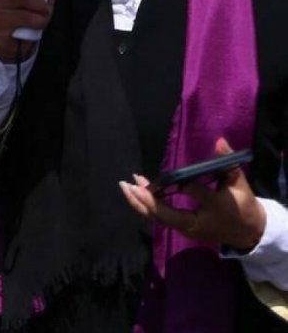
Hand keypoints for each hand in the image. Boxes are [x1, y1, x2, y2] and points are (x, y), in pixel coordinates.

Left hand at [120, 138, 267, 251]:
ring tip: (125, 186)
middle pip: (166, 215)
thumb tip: (220, 140)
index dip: (189, 186)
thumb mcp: (240, 185)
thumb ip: (228, 162)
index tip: (179, 178)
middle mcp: (196, 223)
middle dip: (147, 200)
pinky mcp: (181, 227)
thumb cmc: (242, 206)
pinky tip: (134, 192)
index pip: (199, 195)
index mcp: (215, 209)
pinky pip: (159, 217)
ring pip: (158, 218)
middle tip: (132, 184)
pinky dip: (144, 205)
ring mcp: (186, 228)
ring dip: (139, 202)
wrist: (247, 232)